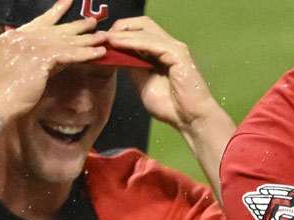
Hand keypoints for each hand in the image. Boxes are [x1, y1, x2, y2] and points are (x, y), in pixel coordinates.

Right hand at [0, 0, 107, 120]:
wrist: (0, 102)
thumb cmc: (10, 90)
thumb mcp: (24, 66)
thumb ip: (41, 57)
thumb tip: (62, 53)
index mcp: (13, 37)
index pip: (38, 22)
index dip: (55, 12)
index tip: (68, 3)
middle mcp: (20, 37)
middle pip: (55, 29)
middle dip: (76, 26)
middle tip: (93, 21)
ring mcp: (29, 46)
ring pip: (64, 41)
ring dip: (86, 40)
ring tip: (103, 37)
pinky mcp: (41, 59)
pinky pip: (69, 54)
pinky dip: (86, 54)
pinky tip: (100, 53)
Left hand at [102, 16, 224, 133]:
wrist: (191, 120)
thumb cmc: (172, 107)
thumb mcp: (144, 83)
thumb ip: (133, 67)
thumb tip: (116, 55)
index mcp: (164, 52)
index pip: (141, 31)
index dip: (122, 32)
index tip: (104, 41)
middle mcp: (171, 46)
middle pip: (143, 24)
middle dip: (121, 27)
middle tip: (103, 37)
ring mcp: (176, 49)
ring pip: (145, 31)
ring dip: (123, 34)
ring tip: (105, 39)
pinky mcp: (178, 55)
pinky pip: (151, 43)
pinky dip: (132, 42)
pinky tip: (118, 44)